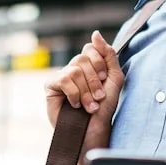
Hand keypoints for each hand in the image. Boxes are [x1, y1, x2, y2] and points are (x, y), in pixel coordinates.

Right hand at [45, 32, 122, 164]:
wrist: (94, 130)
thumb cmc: (104, 108)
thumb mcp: (114, 78)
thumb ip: (108, 54)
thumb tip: (95, 34)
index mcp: (89, 65)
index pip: (91, 48)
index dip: (100, 64)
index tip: (104, 80)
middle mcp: (74, 68)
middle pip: (82, 58)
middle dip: (95, 80)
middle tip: (98, 97)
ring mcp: (61, 76)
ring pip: (75, 70)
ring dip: (86, 91)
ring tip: (90, 106)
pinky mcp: (51, 86)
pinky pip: (64, 79)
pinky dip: (74, 94)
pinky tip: (76, 105)